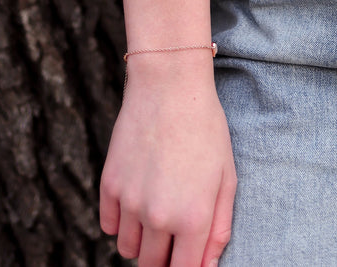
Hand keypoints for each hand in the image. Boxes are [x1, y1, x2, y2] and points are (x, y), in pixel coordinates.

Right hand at [100, 54, 236, 266]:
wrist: (169, 86)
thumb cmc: (206, 129)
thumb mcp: (227, 177)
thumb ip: (219, 229)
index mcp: (193, 218)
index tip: (186, 255)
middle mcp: (159, 217)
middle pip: (153, 266)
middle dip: (164, 257)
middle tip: (174, 234)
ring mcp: (130, 202)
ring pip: (129, 249)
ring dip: (142, 241)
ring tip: (156, 212)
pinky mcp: (109, 185)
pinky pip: (109, 226)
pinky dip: (121, 221)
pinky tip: (138, 198)